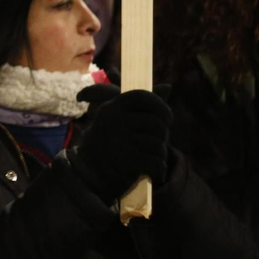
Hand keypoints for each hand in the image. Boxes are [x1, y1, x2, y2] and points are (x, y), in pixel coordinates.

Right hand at [70, 89, 170, 203]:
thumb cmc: (112, 141)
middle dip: (163, 137)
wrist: (90, 171)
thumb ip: (144, 104)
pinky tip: (156, 172)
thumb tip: (169, 87)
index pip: (144, 97)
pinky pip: (155, 162)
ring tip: (154, 159)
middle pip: (157, 123)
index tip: (167, 119)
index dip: (161, 106)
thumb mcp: (123, 118)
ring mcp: (118, 138)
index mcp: (112, 105)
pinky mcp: (125, 159)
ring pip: (158, 144)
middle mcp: (114, 119)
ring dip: (161, 155)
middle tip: (158, 145)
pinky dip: (159, 169)